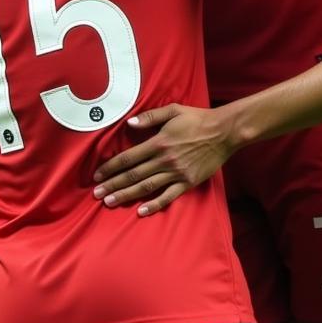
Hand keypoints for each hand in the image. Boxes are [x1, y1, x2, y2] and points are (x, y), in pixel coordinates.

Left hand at [91, 104, 236, 216]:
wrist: (224, 132)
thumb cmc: (197, 119)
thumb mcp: (173, 110)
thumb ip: (150, 117)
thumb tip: (128, 124)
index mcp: (158, 142)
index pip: (128, 158)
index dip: (111, 167)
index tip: (98, 175)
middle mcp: (165, 160)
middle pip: (133, 175)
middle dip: (113, 185)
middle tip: (97, 195)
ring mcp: (176, 173)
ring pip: (146, 187)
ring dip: (126, 196)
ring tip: (110, 203)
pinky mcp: (188, 182)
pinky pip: (169, 196)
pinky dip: (154, 205)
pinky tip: (141, 212)